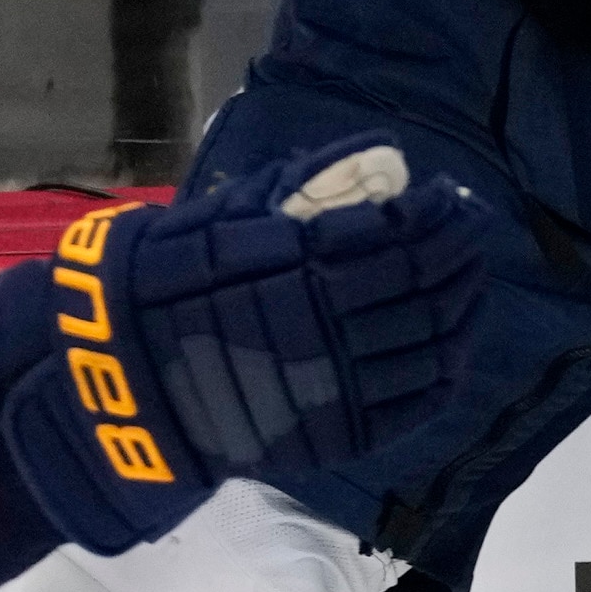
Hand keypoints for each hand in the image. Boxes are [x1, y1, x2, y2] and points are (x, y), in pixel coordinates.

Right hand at [0, 139, 486, 553]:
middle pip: (422, 286)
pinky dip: (446, 371)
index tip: (445, 199)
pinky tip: (452, 347)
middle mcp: (328, 325)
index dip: (432, 214)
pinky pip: (415, 404)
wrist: (121, 383)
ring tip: (469, 284)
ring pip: (431, 344)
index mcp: (298, 264)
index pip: (396, 234)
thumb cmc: (167, 286)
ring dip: (462, 309)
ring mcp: (337, 386)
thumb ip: (303, 186)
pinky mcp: (337, 434)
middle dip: (454, 255)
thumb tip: (379, 157)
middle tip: (466, 235)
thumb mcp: (224, 218)